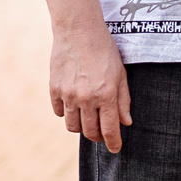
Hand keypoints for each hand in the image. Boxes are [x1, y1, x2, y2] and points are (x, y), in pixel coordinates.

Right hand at [49, 21, 131, 150]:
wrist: (78, 31)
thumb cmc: (104, 51)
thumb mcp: (121, 74)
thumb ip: (123, 100)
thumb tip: (126, 123)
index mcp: (106, 94)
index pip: (109, 130)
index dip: (113, 143)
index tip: (115, 149)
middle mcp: (86, 98)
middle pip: (90, 132)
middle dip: (98, 136)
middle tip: (102, 131)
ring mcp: (68, 94)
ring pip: (73, 126)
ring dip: (82, 127)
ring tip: (88, 117)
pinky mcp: (54, 89)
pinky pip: (60, 112)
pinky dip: (67, 113)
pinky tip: (74, 104)